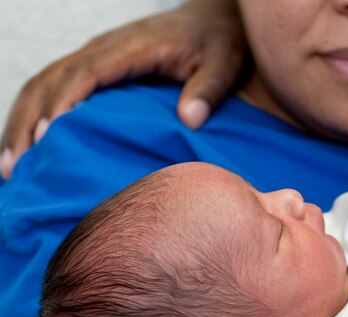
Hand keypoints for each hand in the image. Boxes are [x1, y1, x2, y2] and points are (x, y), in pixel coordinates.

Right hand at [0, 0, 245, 179]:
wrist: (216, 17)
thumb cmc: (221, 40)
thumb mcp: (225, 61)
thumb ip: (209, 88)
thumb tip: (190, 119)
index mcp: (133, 47)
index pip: (87, 72)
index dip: (63, 101)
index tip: (47, 135)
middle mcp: (106, 49)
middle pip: (51, 80)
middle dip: (28, 122)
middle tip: (15, 167)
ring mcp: (98, 56)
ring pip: (44, 83)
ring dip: (22, 122)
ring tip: (10, 167)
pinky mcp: (98, 67)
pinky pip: (56, 86)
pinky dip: (36, 114)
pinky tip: (30, 146)